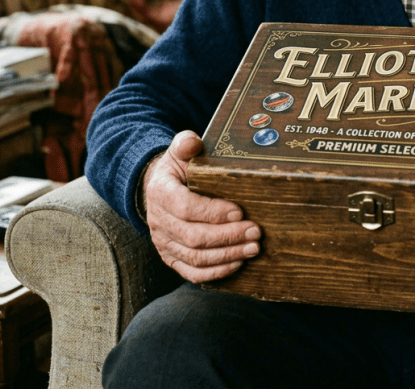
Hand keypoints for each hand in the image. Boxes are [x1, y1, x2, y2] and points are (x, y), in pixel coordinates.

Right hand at [142, 130, 260, 282]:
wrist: (159, 188)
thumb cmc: (178, 168)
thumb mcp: (179, 150)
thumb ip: (186, 143)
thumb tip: (193, 143)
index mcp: (161, 192)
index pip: (185, 207)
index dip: (212, 212)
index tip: (239, 210)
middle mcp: (159, 221)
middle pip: (194, 237)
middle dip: (228, 236)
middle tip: (255, 231)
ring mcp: (164, 243)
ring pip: (195, 257)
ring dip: (227, 255)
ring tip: (253, 248)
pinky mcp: (172, 257)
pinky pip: (192, 272)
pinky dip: (216, 272)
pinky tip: (237, 263)